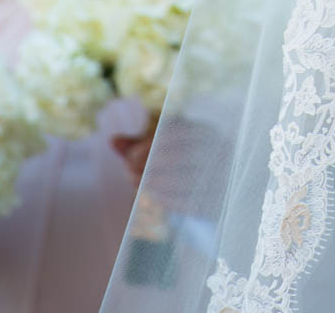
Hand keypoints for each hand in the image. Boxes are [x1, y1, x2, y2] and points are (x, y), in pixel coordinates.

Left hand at [110, 112, 234, 209]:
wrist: (220, 191)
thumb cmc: (183, 165)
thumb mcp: (163, 150)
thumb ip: (139, 145)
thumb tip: (112, 140)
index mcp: (207, 132)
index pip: (177, 132)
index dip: (148, 146)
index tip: (129, 159)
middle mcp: (219, 150)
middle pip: (178, 157)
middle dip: (147, 167)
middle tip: (128, 174)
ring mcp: (222, 176)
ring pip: (182, 181)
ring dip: (152, 185)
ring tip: (135, 185)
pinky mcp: (219, 200)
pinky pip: (190, 202)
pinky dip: (166, 200)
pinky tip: (151, 198)